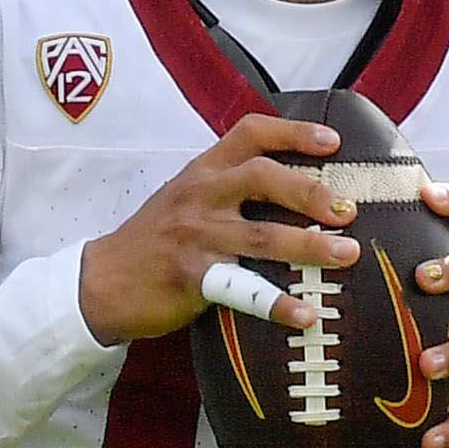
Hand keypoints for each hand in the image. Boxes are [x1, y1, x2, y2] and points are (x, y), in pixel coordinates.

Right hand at [75, 110, 359, 342]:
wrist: (101, 281)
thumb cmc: (152, 240)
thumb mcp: (184, 197)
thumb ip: (226, 187)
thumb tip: (290, 188)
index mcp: (202, 171)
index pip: (250, 134)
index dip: (293, 132)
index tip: (332, 142)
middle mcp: (201, 195)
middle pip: (263, 176)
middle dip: (310, 190)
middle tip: (347, 210)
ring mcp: (197, 236)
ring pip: (262, 234)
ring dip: (310, 245)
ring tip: (346, 255)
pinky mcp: (193, 277)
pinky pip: (245, 290)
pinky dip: (278, 305)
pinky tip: (306, 315)